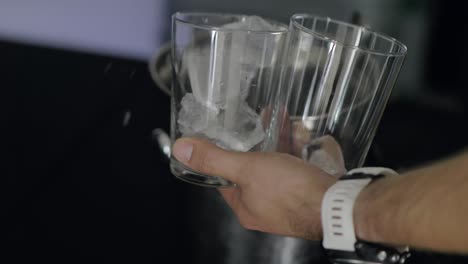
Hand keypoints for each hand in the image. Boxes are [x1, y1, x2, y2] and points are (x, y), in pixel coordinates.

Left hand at [172, 138, 336, 239]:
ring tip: (276, 116)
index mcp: (245, 207)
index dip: (222, 156)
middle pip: (252, 170)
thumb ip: (214, 158)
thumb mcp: (246, 169)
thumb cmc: (292, 192)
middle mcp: (264, 208)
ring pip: (275, 165)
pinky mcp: (305, 192)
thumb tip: (182, 149)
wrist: (339, 204)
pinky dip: (293, 148)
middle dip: (254, 143)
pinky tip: (297, 130)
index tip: (223, 137)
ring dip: (275, 140)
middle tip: (254, 122)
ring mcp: (286, 201)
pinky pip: (294, 166)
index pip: (224, 179)